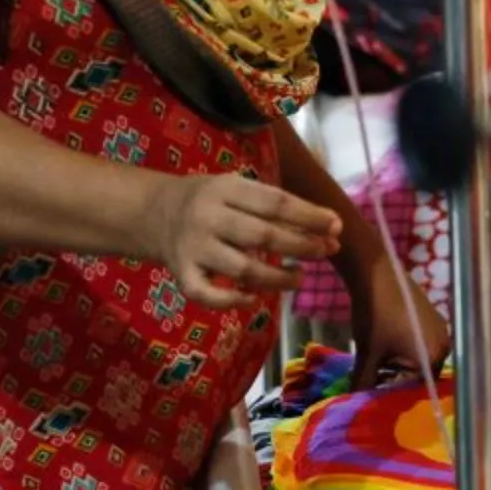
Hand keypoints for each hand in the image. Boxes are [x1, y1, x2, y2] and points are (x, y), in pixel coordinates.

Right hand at [141, 174, 340, 309]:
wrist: (154, 213)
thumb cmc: (211, 201)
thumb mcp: (236, 188)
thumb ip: (273, 205)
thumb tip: (326, 227)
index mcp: (226, 189)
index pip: (275, 203)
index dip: (309, 216)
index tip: (336, 226)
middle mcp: (208, 217)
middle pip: (262, 235)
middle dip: (301, 245)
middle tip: (328, 251)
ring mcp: (193, 248)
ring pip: (242, 269)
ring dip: (277, 277)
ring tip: (300, 278)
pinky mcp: (181, 275)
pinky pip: (208, 295)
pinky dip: (233, 301)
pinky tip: (254, 298)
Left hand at [351, 248, 450, 387]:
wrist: (376, 274)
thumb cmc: (373, 315)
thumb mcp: (367, 354)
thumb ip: (363, 384)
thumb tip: (353, 404)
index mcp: (431, 359)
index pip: (413, 391)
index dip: (391, 396)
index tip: (372, 396)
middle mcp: (444, 348)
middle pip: (419, 377)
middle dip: (397, 382)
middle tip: (374, 382)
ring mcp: (442, 332)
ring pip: (421, 362)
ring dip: (401, 367)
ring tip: (379, 365)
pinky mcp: (435, 320)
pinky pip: (424, 346)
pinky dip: (408, 351)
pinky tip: (389, 348)